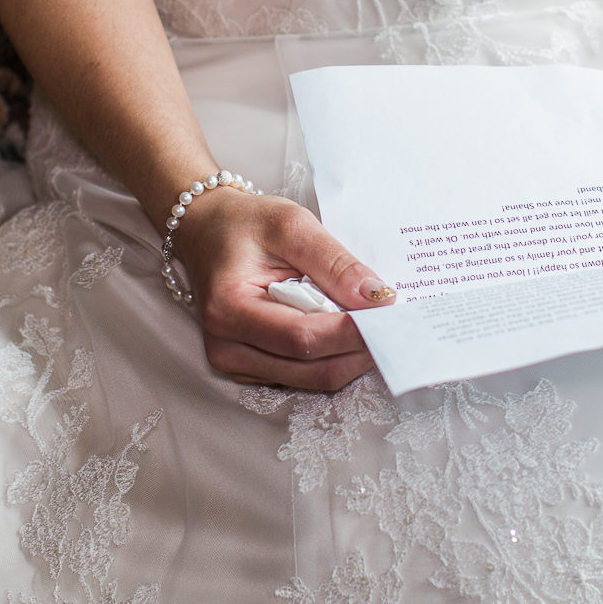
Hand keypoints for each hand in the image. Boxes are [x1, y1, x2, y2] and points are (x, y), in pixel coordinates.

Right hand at [168, 188, 395, 391]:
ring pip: (314, 379)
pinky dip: (334, 357)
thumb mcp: (290, 224)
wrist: (206, 231)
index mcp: (229, 309)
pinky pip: (305, 375)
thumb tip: (377, 298)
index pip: (304, 339)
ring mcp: (237, 363)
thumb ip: (334, 262)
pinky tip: (347, 331)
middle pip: (314, 368)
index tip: (391, 314)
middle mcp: (227, 347)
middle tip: (395, 322)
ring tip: (374, 323)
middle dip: (360, 349)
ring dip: (351, 356)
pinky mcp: (251, 368)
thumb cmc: (244, 224)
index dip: (353, 333)